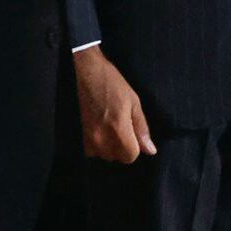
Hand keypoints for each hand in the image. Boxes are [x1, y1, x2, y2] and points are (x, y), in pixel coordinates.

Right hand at [74, 46, 156, 163]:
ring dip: (110, 147)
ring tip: (109, 127)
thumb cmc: (113, 84)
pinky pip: (91, 151)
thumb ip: (141, 129)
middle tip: (121, 127)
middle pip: (117, 157)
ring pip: (104, 155)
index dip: (135, 147)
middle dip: (123, 147)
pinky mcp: (79, 135)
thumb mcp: (134, 102)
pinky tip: (99, 130)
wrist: (86, 72)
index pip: (131, 156)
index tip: (133, 133)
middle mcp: (102, 139)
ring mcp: (88, 138)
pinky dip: (97, 145)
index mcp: (118, 130)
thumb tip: (150, 150)